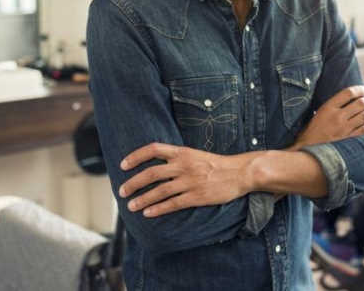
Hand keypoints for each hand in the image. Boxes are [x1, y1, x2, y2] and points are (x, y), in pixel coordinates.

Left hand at [118, 143, 250, 217]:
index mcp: (183, 152)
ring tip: (131, 206)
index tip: (123, 165)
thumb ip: (178, 158)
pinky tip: (148, 213)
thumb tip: (158, 165)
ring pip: (159, 191)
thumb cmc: (218, 164)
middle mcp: (184, 165)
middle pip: (151, 173)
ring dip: (143, 199)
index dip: (136, 156)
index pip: (153, 149)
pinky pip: (173, 204)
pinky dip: (158, 209)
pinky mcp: (197, 196)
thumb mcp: (196, 155)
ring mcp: (190, 182)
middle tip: (122, 191)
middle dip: (133, 183)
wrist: (240, 172)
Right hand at [291, 85, 363, 149]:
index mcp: (328, 107)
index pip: (348, 93)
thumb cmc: (313, 128)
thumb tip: (352, 97)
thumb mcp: (320, 111)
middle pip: (360, 103)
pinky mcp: (347, 138)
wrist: (307, 147)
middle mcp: (337, 116)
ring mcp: (343, 128)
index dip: (360, 89)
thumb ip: (334, 104)